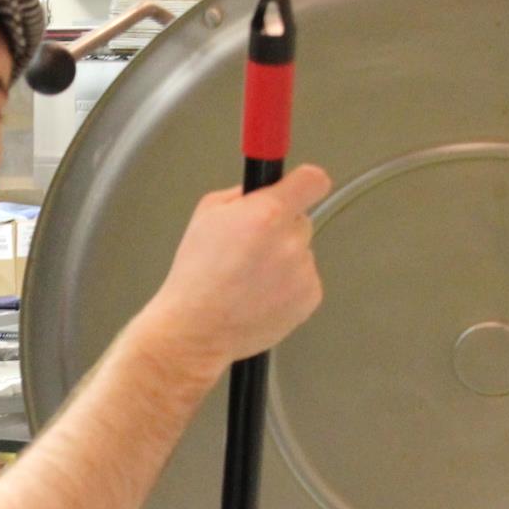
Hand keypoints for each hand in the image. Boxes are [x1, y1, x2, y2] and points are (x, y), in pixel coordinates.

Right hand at [141, 164, 330, 376]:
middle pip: (300, 220)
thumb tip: (262, 189)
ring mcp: (303, 272)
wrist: (197, 327)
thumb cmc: (197, 276)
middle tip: (251, 246)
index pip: (312, 180)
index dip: (303, 182)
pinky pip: (304, 280)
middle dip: (279, 228)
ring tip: (249, 277)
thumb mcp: (206, 213)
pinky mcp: (309, 298)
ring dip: (282, 260)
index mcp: (267, 213)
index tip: (298, 186)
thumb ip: (242, 195)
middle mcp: (290, 241)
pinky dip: (287, 286)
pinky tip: (259, 293)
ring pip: (301, 252)